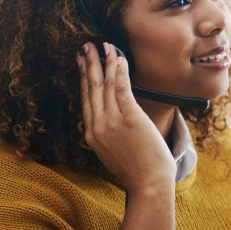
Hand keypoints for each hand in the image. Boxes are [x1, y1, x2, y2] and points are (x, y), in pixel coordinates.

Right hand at [78, 42, 175, 191]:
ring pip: (105, 84)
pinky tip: (119, 57)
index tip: (82, 62)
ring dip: (104, 61)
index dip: (84, 78)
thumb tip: (110, 121)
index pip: (86, 99)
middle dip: (89, 64)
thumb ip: (107, 136)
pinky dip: (119, 70)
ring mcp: (112, 121)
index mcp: (92, 134)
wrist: (148, 184)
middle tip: (86, 46)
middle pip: (91, 88)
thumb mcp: (112, 153)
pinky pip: (121, 88)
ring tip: (104, 45)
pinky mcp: (129, 118)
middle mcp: (97, 125)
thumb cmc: (137, 170)